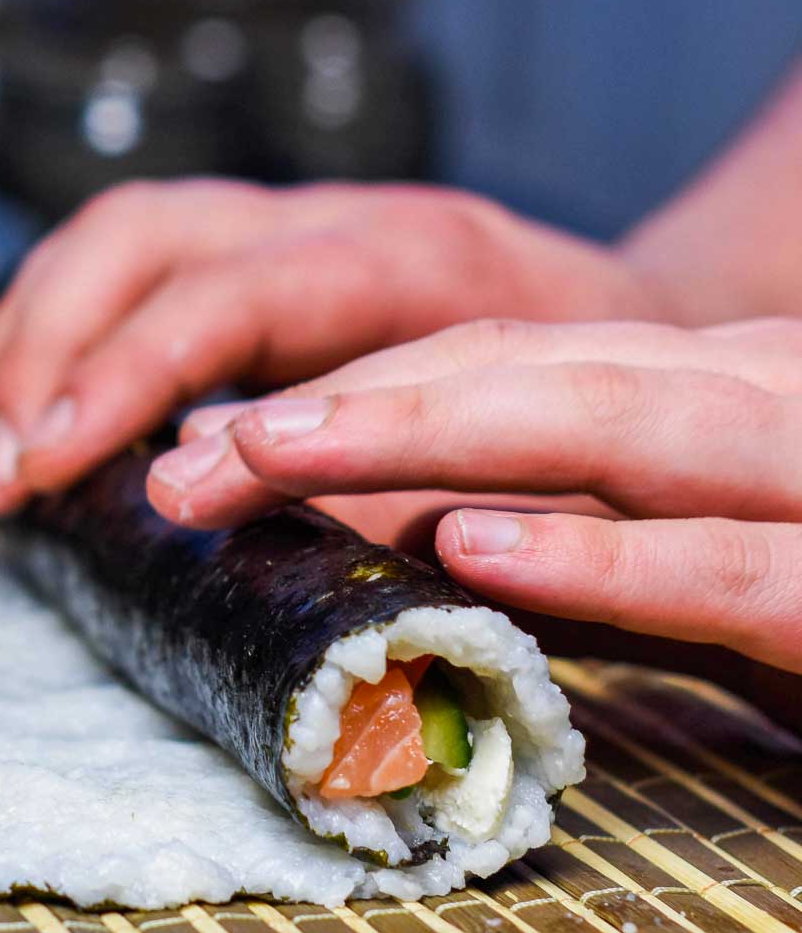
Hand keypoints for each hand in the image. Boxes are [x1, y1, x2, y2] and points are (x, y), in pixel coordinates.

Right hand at [0, 178, 676, 512]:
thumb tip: (234, 502)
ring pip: (128, 235)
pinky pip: (140, 253)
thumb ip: (397, 477)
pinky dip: (55, 311)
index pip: (240, 297)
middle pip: (152, 241)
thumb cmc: (593, 398)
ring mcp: (299, 219)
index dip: (137, 377)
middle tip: (1, 478)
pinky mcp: (271, 245)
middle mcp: (340, 216)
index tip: (65, 469)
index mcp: (413, 259)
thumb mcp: (531, 450)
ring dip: (33, 333)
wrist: (633, 317)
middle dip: (55, 357)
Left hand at [149, 317, 801, 672]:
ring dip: (429, 438)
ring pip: (608, 428)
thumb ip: (558, 527)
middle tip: (195, 452)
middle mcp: (737, 401)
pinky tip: (472, 547)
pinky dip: (595, 555)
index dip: (346, 398)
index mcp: (684, 387)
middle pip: (520, 373)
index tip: (213, 451)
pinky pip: (715, 566)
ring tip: (278, 455)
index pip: (491, 365)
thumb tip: (403, 530)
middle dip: (348, 406)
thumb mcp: (670, 541)